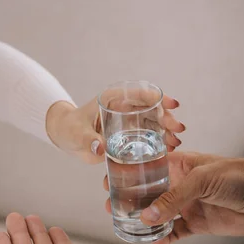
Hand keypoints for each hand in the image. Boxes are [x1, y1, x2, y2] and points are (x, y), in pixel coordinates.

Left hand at [46, 95, 183, 164]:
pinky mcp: (127, 135)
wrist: (65, 137)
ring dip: (166, 131)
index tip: (171, 105)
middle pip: (150, 109)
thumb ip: (88, 141)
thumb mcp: (77, 134)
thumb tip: (101, 149)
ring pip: (152, 123)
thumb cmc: (69, 129)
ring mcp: (127, 122)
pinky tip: (168, 149)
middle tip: (178, 129)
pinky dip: (158, 141)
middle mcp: (123, 108)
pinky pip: (146, 136)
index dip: (157, 98)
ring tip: (176, 142)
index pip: (138, 93)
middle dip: (166, 117)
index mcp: (112, 99)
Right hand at [103, 152, 243, 243]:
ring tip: (128, 226)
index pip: (146, 168)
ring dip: (144, 220)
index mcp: (177, 165)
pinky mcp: (197, 224)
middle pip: (147, 193)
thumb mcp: (200, 179)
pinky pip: (175, 232)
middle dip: (129, 200)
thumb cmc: (237, 175)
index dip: (127, 173)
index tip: (109, 179)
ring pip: (158, 214)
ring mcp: (187, 205)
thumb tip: (148, 215)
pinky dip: (164, 238)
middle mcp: (179, 185)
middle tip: (112, 206)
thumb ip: (173, 197)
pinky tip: (155, 240)